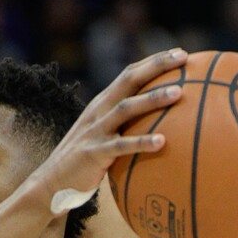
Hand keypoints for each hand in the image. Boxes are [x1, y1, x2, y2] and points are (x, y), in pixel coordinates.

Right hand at [33, 49, 186, 212]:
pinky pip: (122, 146)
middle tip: (184, 58)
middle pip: (129, 80)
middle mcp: (99, 111)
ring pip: (126, 108)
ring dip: (153, 99)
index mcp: (102, 103)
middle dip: (156, 66)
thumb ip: (126, 127)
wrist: (53, 183)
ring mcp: (95, 131)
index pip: (129, 74)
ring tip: (179, 93)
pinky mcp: (94, 153)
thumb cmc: (86, 161)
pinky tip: (162, 142)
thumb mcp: (104, 136)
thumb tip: (161, 127)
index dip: (154, 61)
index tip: (181, 54)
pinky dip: (142, 143)